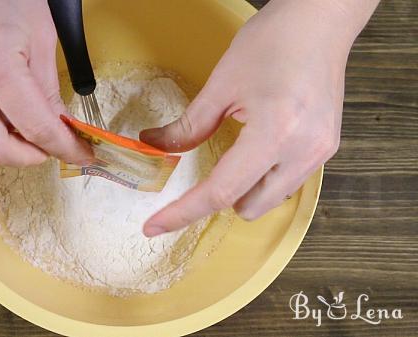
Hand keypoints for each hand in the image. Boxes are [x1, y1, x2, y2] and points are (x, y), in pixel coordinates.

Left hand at [141, 0, 378, 235]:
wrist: (320, 21)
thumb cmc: (274, 41)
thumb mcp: (221, 84)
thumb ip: (188, 126)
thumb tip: (156, 146)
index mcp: (275, 133)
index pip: (221, 190)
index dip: (183, 212)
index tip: (155, 226)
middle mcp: (303, 152)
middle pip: (248, 206)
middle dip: (219, 197)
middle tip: (203, 168)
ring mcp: (320, 153)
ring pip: (270, 200)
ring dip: (244, 189)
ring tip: (237, 151)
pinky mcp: (326, 148)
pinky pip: (288, 183)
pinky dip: (264, 177)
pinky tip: (258, 149)